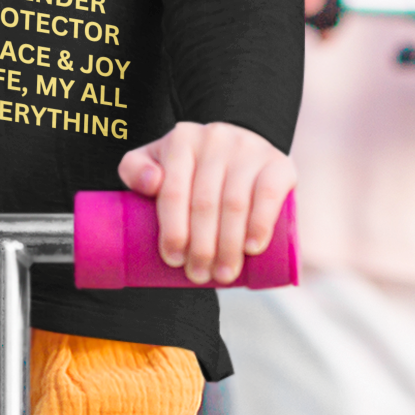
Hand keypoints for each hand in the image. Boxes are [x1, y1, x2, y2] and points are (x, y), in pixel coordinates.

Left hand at [117, 121, 295, 284]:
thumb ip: (136, 169)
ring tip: (223, 275)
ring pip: (235, 203)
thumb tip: (152, 184)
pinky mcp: (278, 163)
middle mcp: (215, 138)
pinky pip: (269, 194)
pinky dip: (260, 224)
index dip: (173, 229)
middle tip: (198, 276)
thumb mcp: (156, 159)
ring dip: (228, 246)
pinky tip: (252, 248)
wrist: (238, 146)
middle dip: (201, 247)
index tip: (173, 260)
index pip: (174, 190)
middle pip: (205, 202)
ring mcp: (249, 148)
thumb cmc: (191, 166)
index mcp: (182, 139)